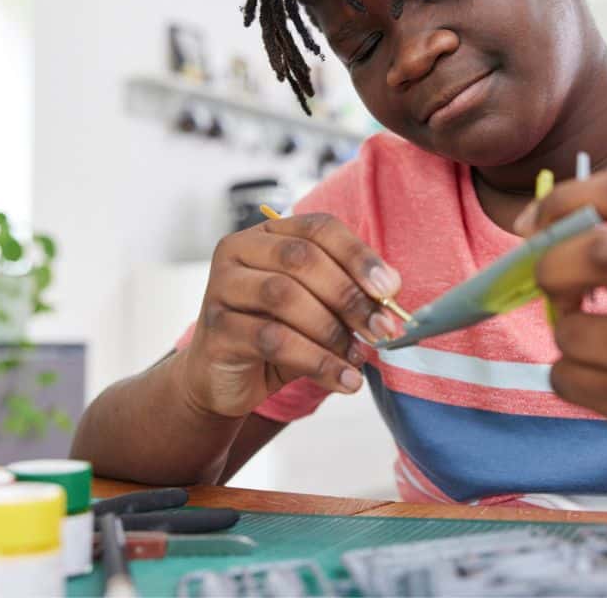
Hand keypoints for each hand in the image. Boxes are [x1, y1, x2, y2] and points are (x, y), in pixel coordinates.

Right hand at [181, 213, 402, 418]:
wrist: (223, 377)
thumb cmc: (275, 334)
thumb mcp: (315, 308)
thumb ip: (346, 296)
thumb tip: (389, 299)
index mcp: (268, 233)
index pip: (319, 228)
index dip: (359, 255)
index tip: (391, 289)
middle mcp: (238, 250)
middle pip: (302, 258)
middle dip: (349, 295)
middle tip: (382, 329)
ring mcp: (221, 287)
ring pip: (284, 295)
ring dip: (332, 329)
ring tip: (359, 356)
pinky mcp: (215, 328)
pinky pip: (272, 339)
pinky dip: (316, 361)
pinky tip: (343, 378)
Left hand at [517, 170, 606, 483]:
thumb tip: (533, 224)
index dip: (568, 197)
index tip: (538, 219)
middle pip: (602, 254)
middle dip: (552, 262)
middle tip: (553, 278)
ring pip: (571, 330)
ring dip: (564, 330)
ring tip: (595, 338)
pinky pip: (568, 378)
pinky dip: (568, 373)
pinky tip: (603, 375)